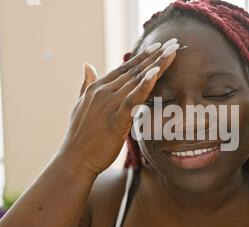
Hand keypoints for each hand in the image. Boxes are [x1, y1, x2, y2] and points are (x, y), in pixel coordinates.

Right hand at [57, 40, 178, 174]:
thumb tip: (87, 65)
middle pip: (135, 71)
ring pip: (137, 80)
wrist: (74, 160)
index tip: (159, 46)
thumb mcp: (80, 105)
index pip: (124, 68)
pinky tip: (156, 74)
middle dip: (156, 56)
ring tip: (172, 52)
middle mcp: (103, 92)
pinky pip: (133, 99)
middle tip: (174, 43)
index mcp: (97, 88)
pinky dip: (145, 86)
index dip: (143, 57)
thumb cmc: (79, 136)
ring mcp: (109, 104)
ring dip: (156, 65)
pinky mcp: (116, 119)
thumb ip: (86, 84)